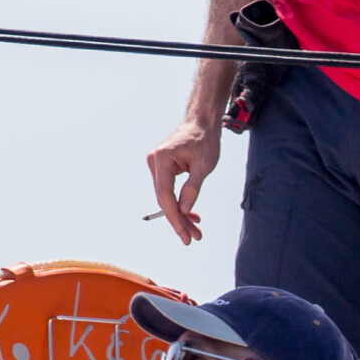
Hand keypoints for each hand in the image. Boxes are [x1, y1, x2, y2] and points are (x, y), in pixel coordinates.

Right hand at [146, 115, 220, 243]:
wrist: (202, 122)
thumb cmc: (205, 139)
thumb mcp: (204, 166)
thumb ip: (192, 189)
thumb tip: (184, 211)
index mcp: (162, 159)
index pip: (165, 196)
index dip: (174, 218)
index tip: (184, 235)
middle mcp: (154, 162)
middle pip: (164, 199)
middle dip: (179, 219)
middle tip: (193, 237)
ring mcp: (156, 165)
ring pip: (166, 197)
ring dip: (180, 213)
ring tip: (195, 229)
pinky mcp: (162, 168)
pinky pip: (169, 190)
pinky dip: (179, 202)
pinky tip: (191, 215)